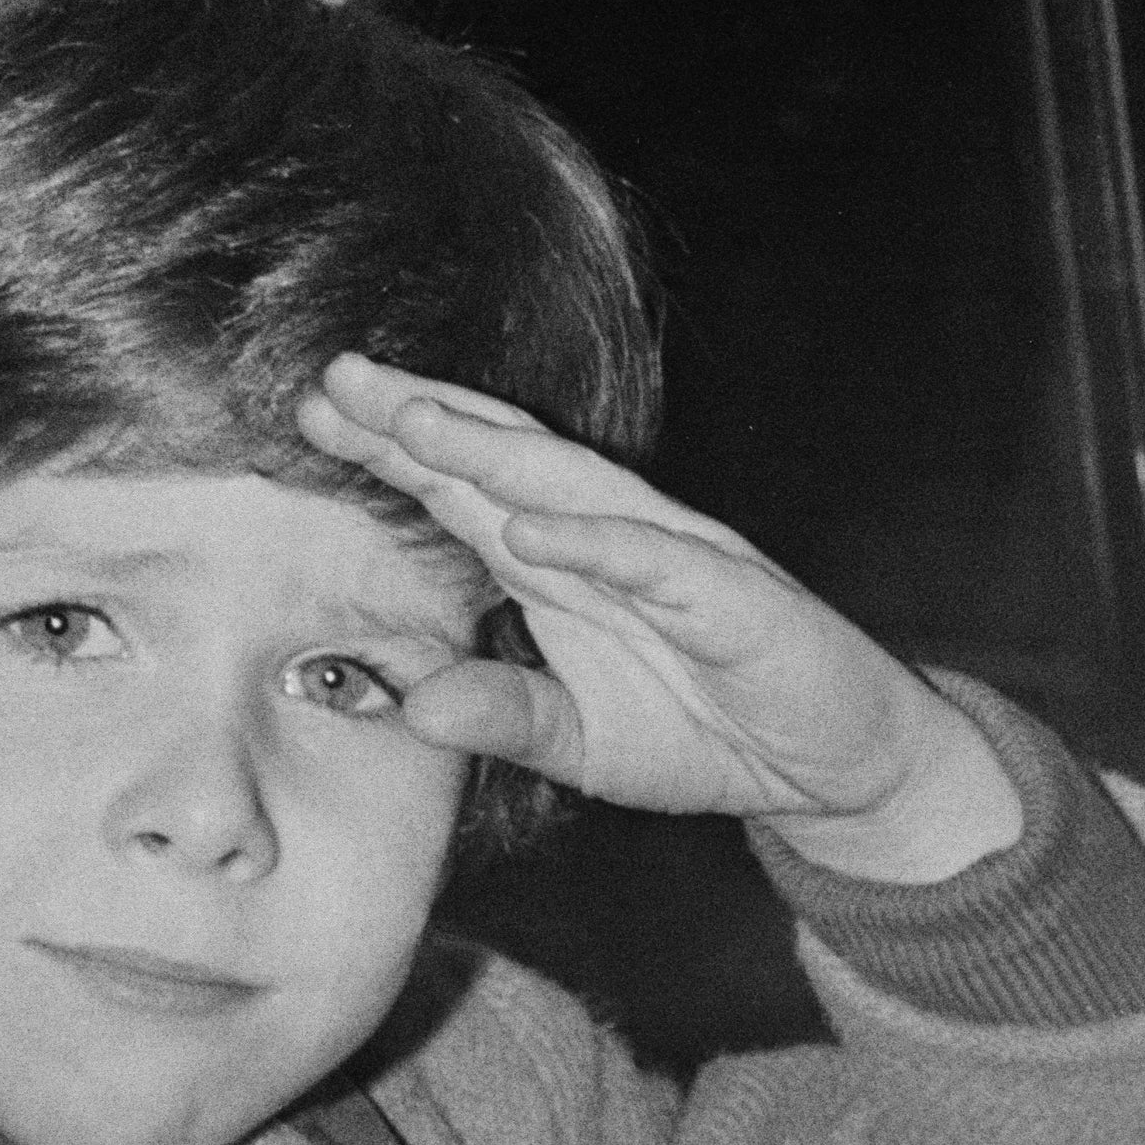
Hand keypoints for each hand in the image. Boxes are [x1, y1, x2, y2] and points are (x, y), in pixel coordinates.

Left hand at [294, 354, 1020, 883]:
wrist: (834, 767)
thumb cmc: (706, 735)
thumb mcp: (580, 745)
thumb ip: (502, 718)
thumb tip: (410, 708)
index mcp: (565, 566)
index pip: (464, 492)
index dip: (392, 450)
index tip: (310, 413)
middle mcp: (610, 541)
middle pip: (502, 465)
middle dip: (419, 419)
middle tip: (335, 378)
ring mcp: (674, 560)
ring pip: (572, 491)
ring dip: (490, 453)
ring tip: (411, 421)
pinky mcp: (734, 600)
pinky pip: (656, 564)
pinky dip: (593, 545)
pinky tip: (527, 530)